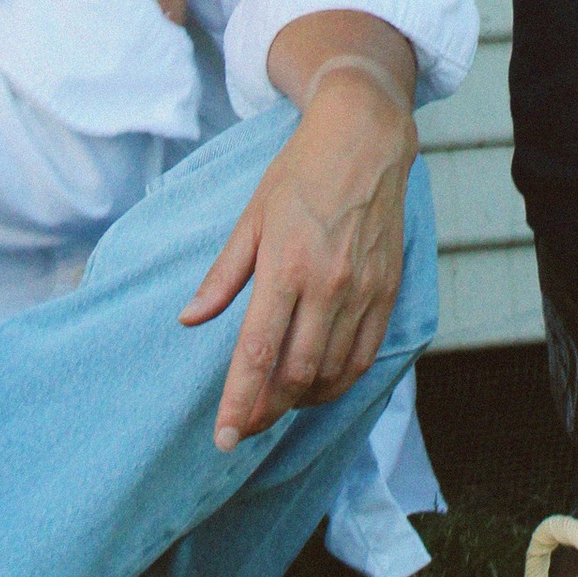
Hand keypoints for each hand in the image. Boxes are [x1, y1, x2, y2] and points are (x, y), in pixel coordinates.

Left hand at [182, 22, 418, 447]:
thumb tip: (190, 320)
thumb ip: (223, 276)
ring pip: (332, 372)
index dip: (239, 402)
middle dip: (267, 410)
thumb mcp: (251, 217)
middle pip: (295, 373)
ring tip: (277, 403)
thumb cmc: (300, 172)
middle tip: (245, 425)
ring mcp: (362, 290)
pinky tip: (318, 385)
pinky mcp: (387, 290)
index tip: (223, 437)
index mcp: (286, 265)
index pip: (257, 352)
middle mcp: (328, 284)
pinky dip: (339, 381)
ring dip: (302, 399)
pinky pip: (365, 356)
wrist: (365, 138)